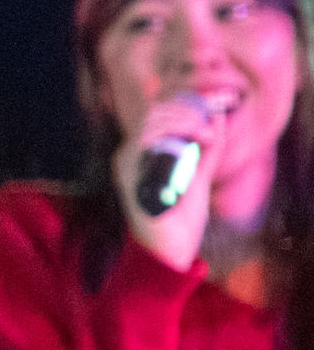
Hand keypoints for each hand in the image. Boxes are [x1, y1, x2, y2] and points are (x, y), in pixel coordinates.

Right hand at [115, 87, 224, 274]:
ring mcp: (128, 163)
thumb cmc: (182, 216)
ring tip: (208, 132)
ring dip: (186, 119)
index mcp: (144, 152)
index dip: (189, 101)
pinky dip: (179, 134)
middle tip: (214, 117)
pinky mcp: (130, 173)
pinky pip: (149, 141)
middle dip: (189, 108)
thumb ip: (208, 147)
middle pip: (155, 111)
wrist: (169, 249)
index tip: (221, 100)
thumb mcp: (201, 173)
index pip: (161, 112)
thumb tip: (217, 116)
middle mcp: (131, 154)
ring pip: (152, 121)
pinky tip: (201, 139)